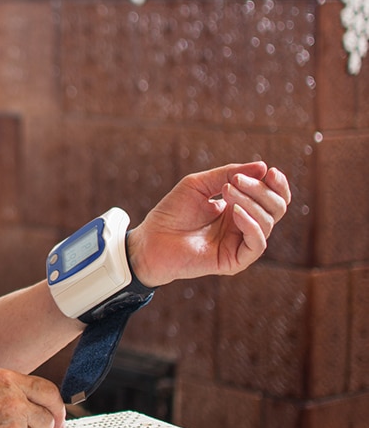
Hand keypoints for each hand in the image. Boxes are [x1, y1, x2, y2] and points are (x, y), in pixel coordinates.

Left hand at [127, 161, 290, 287]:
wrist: (151, 239)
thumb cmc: (172, 211)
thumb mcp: (199, 184)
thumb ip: (228, 174)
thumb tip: (264, 167)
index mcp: (239, 207)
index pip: (273, 197)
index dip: (277, 185)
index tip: (271, 171)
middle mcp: (244, 226)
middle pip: (275, 208)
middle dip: (261, 190)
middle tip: (235, 181)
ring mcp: (240, 243)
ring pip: (268, 222)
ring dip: (251, 202)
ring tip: (227, 191)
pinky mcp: (235, 260)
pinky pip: (257, 243)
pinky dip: (251, 224)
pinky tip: (236, 211)